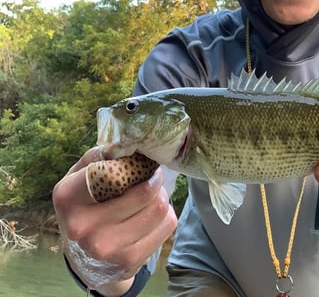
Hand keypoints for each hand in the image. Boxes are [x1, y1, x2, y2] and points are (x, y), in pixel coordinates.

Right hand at [52, 147, 176, 295]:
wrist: (86, 253)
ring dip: (161, 197)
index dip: (136, 165)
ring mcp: (106, 247)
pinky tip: (152, 214)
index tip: (143, 163)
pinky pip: (167, 224)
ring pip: (159, 208)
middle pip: (144, 193)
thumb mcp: (82, 173)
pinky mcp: (129, 258)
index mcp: (69, 197)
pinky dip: (166, 214)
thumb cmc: (88, 202)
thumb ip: (100, 155)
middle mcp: (83, 226)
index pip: (111, 173)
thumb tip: (126, 142)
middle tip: (153, 177)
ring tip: (152, 195)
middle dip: (155, 180)